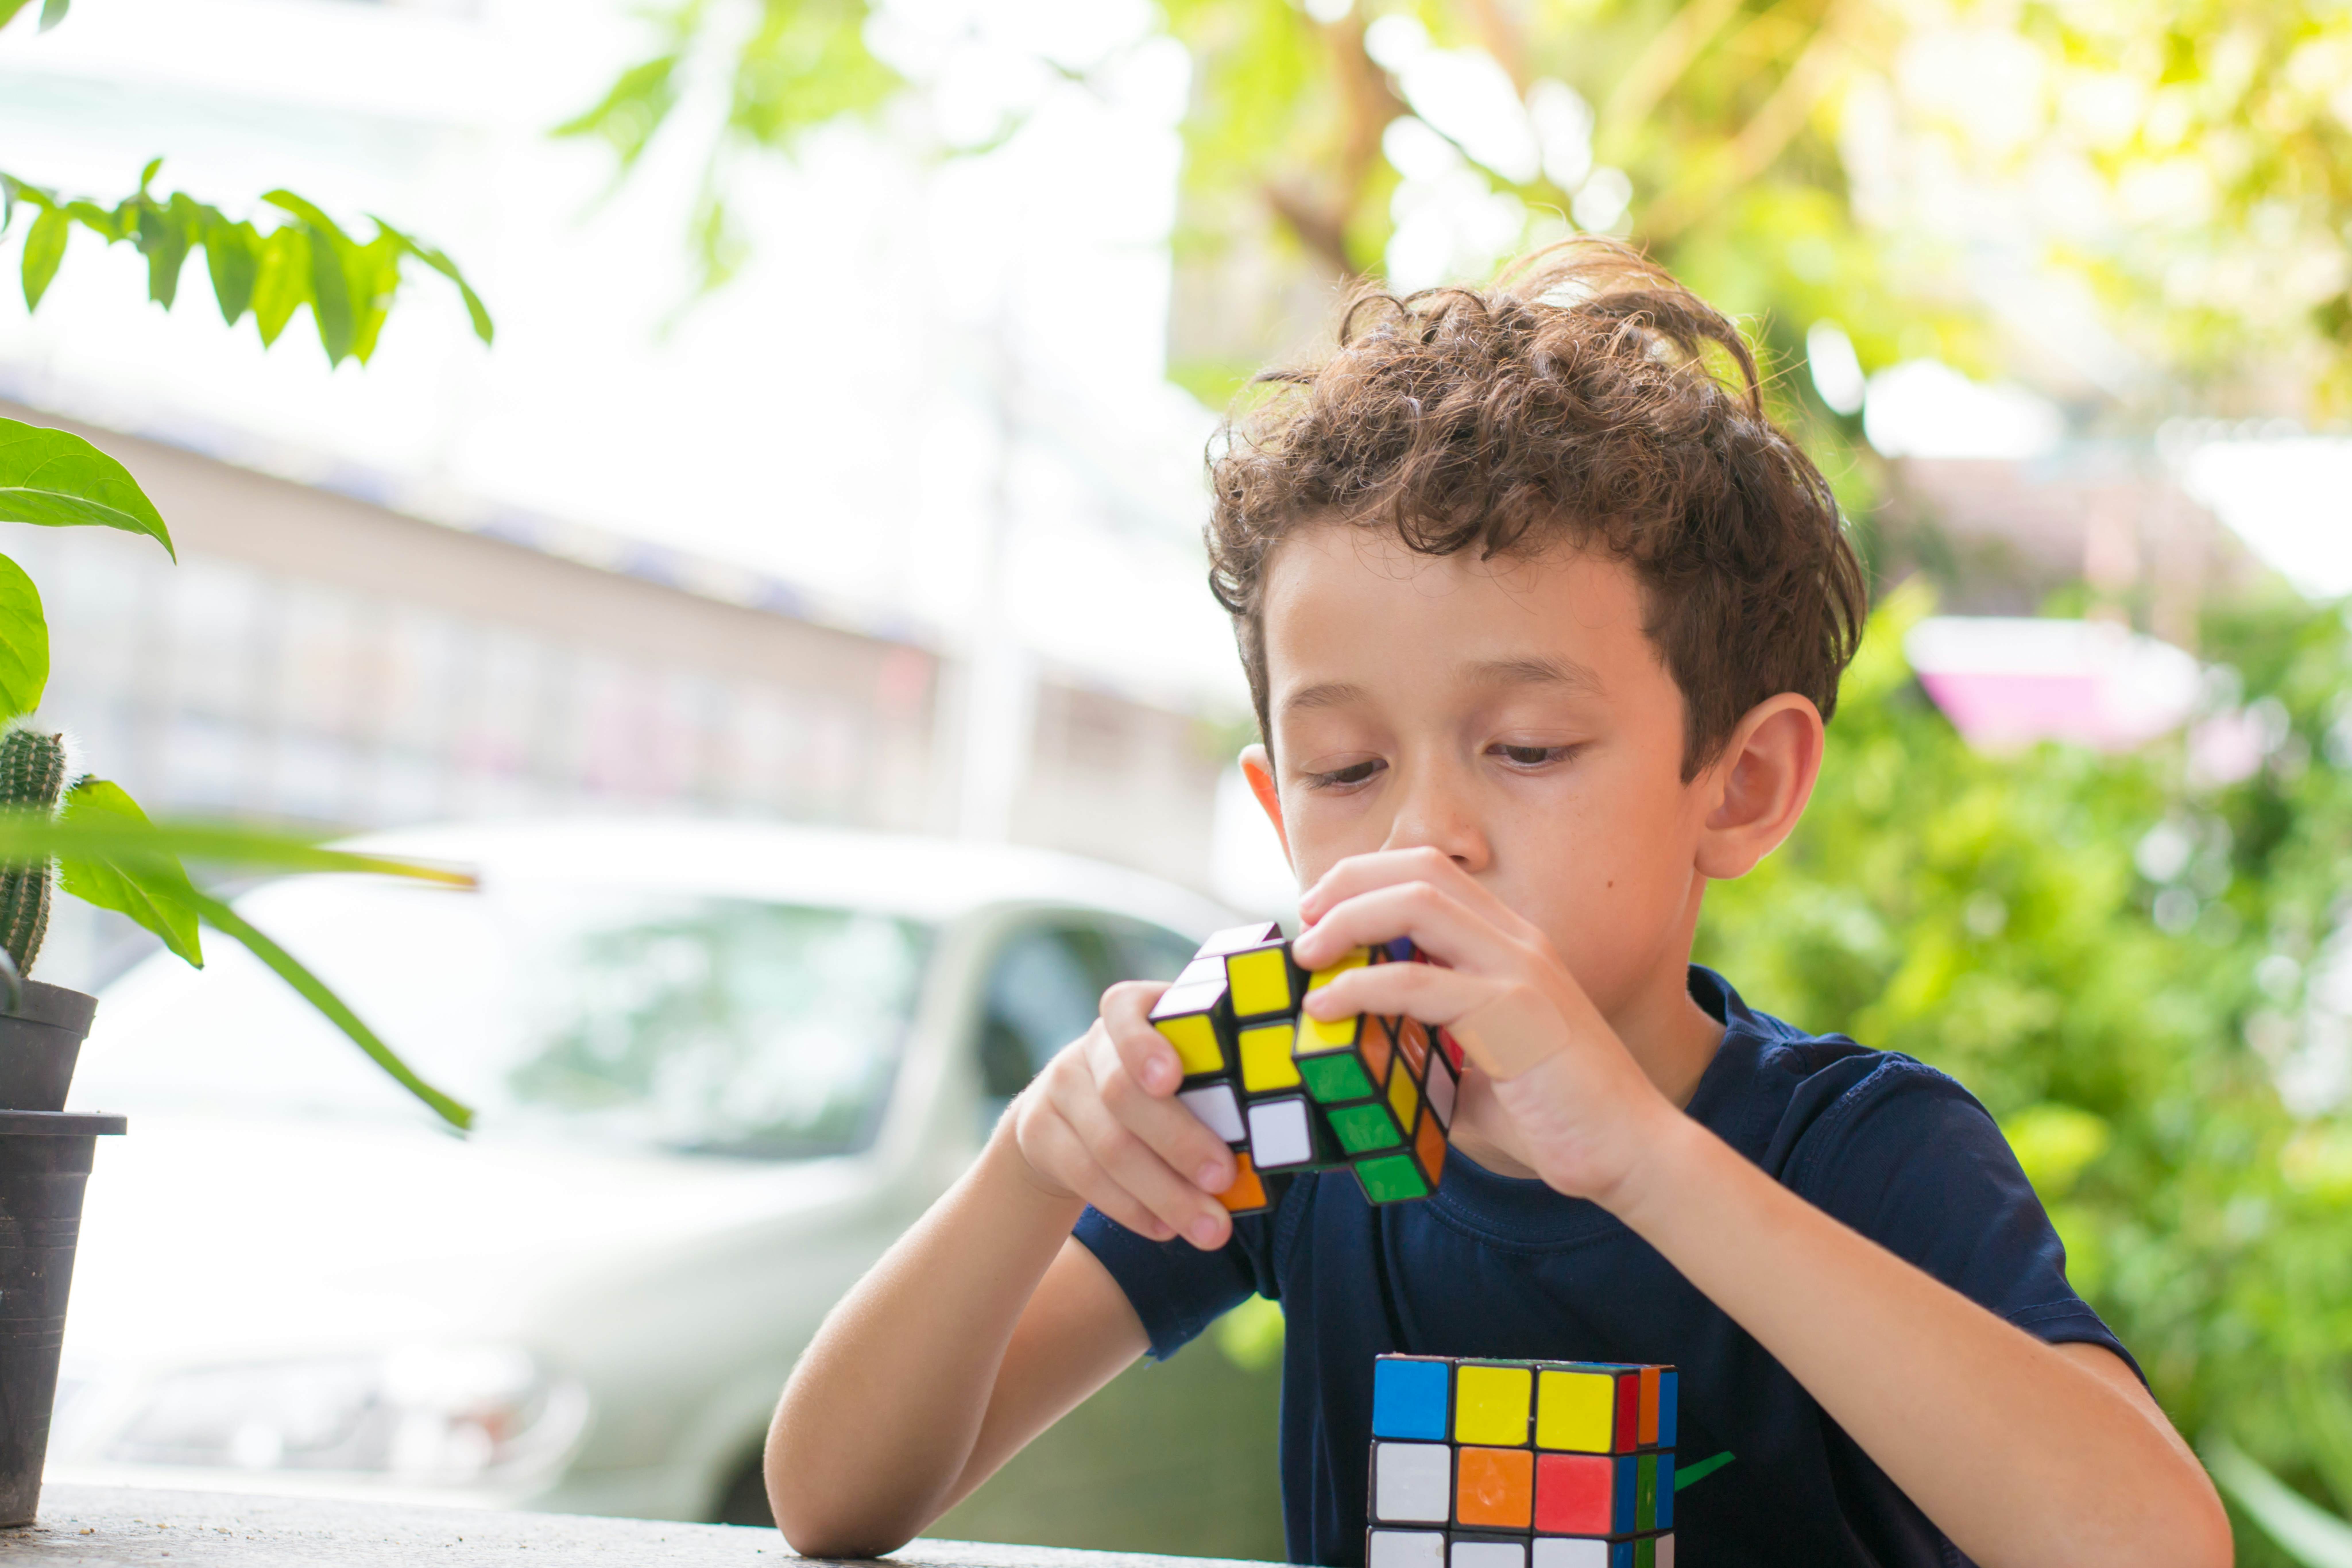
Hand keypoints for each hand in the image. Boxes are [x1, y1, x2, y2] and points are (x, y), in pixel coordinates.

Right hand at [1004, 981, 1240, 1249]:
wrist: (1066, 1116)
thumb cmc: (1155, 1093)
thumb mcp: (1181, 1068)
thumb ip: (1214, 1081)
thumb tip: (1277, 1134)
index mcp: (1132, 1014)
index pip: (1125, 1010)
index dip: (1144, 1044)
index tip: (1171, 1078)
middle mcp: (1089, 1046)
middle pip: (1122, 1092)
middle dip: (1178, 1141)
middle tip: (1224, 1179)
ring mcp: (1058, 1088)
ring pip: (1108, 1146)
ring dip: (1164, 1192)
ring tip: (1209, 1228)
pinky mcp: (1038, 1132)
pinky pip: (1086, 1176)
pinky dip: (1131, 1208)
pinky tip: (1166, 1229)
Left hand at [1291, 846, 1674, 1206]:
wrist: (1628, 1150)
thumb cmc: (1553, 1112)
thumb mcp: (1476, 1068)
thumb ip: (1427, 1051)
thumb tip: (1363, 1058)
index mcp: (1510, 943)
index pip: (1431, 872)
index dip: (1367, 877)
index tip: (1320, 909)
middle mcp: (1517, 941)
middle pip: (1420, 869)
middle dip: (1348, 883)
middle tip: (1304, 920)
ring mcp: (1519, 971)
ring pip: (1418, 905)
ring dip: (1348, 922)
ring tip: (1308, 957)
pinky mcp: (1514, 1014)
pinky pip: (1421, 983)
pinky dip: (1361, 988)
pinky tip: (1327, 1008)